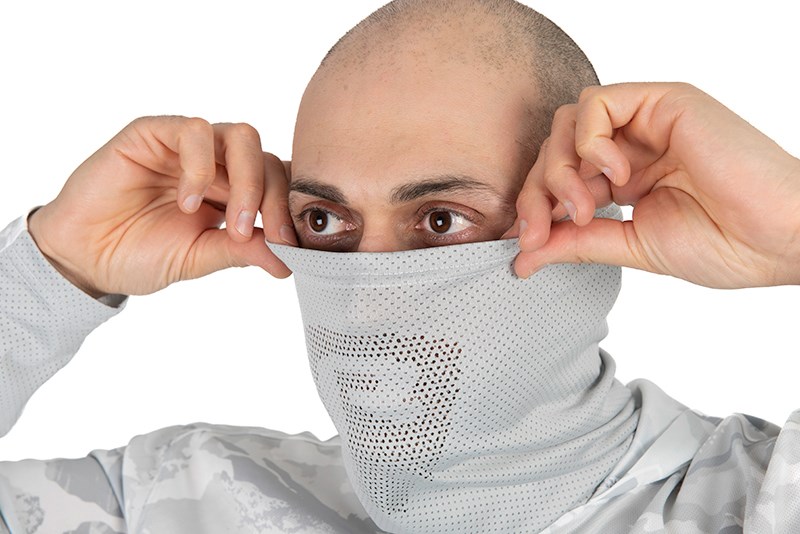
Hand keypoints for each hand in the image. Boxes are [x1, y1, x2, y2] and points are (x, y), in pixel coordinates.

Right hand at [28, 116, 295, 296]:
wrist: (84, 257)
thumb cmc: (140, 254)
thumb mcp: (201, 258)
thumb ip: (243, 252)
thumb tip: (290, 262)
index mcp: (233, 190)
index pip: (280, 182)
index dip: (293, 208)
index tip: (294, 245)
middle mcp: (216, 163)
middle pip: (268, 159)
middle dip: (277, 200)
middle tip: (269, 236)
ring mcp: (187, 147)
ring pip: (241, 137)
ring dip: (247, 182)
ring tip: (232, 224)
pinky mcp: (153, 133)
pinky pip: (194, 131)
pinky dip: (201, 168)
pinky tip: (189, 203)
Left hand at [508, 83, 799, 287]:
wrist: (778, 238)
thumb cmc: (725, 243)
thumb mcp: (631, 246)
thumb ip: (576, 243)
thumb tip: (523, 257)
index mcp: (625, 179)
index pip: (558, 177)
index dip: (534, 206)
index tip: (526, 243)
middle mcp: (632, 146)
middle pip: (554, 148)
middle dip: (537, 192)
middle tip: (543, 230)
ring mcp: (647, 122)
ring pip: (568, 122)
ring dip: (561, 168)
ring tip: (585, 207)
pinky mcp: (664, 102)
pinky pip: (597, 104)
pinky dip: (590, 142)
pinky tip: (615, 176)